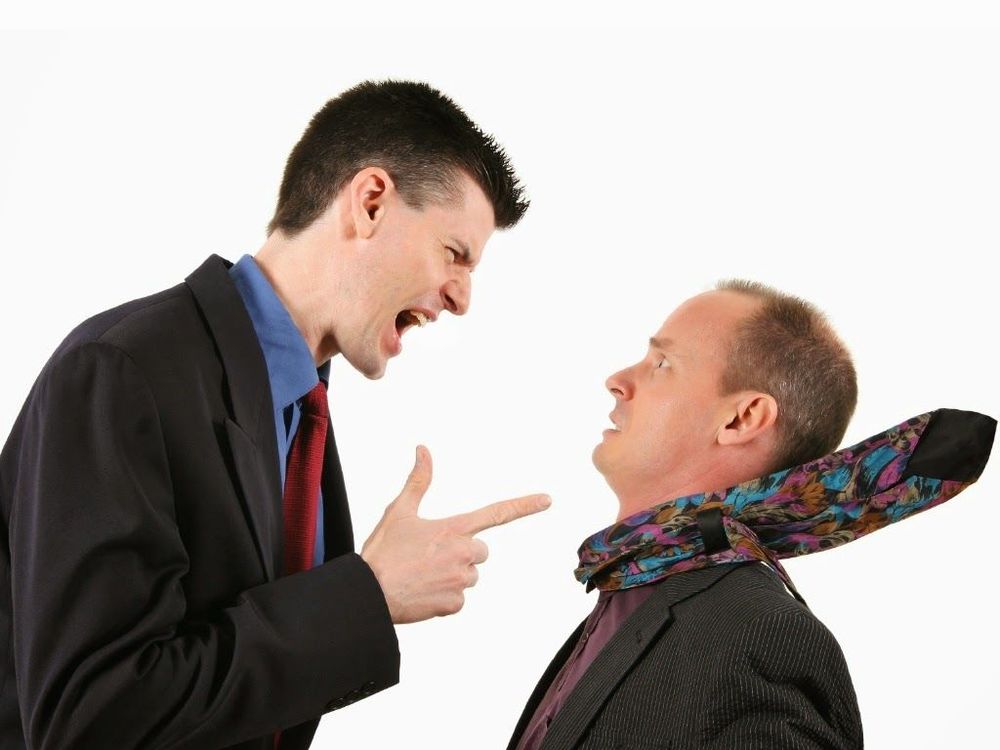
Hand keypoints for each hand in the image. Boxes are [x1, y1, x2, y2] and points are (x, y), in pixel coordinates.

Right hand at [361, 445, 550, 623]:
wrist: (368, 593)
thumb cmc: (383, 551)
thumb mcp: (399, 511)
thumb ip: (418, 480)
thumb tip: (423, 450)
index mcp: (455, 528)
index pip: (497, 513)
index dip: (524, 505)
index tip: (547, 500)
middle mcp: (464, 554)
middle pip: (479, 551)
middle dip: (461, 553)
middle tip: (430, 556)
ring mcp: (461, 581)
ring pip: (468, 575)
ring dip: (451, 575)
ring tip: (421, 574)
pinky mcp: (454, 605)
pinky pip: (458, 599)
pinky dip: (443, 597)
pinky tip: (422, 592)